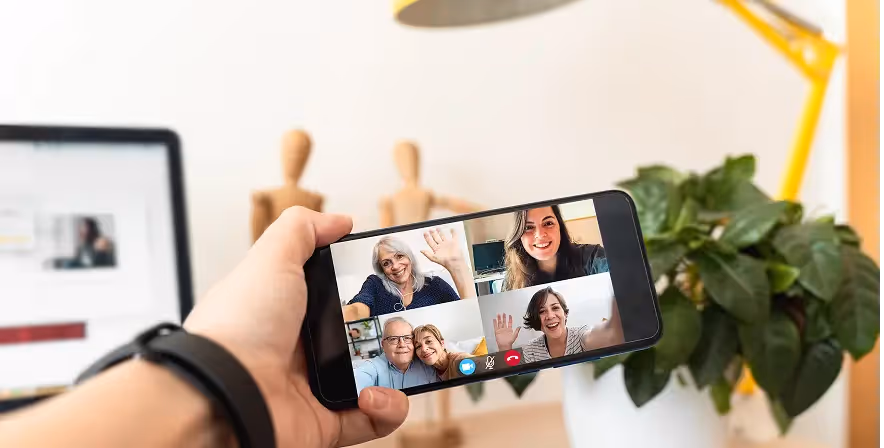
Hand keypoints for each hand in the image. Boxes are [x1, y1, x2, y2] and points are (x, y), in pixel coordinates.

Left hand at [183, 207, 408, 447]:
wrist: (221, 394)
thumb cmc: (238, 326)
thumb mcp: (271, 258)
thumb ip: (303, 231)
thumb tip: (339, 221)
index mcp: (287, 311)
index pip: (336, 295)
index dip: (364, 288)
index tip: (390, 282)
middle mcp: (300, 349)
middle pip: (361, 335)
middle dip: (391, 328)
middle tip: (408, 321)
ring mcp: (315, 387)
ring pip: (375, 376)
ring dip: (396, 368)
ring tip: (398, 358)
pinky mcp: (326, 423)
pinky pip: (373, 419)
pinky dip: (386, 408)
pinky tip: (375, 394)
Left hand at [420, 227, 465, 269]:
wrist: (454, 262)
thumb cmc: (445, 262)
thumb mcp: (433, 258)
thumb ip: (427, 254)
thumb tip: (421, 251)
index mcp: (436, 249)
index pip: (430, 242)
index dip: (427, 237)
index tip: (425, 233)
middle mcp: (442, 246)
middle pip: (436, 238)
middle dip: (433, 233)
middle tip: (431, 229)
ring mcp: (447, 244)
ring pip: (443, 236)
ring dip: (441, 232)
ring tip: (438, 228)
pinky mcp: (454, 243)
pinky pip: (454, 236)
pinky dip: (453, 232)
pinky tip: (452, 230)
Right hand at [492, 313, 520, 350]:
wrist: (504, 345)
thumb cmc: (509, 342)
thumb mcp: (515, 335)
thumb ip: (517, 330)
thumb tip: (520, 327)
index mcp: (509, 330)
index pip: (509, 323)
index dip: (510, 319)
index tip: (510, 315)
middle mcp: (505, 329)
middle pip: (504, 322)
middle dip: (504, 317)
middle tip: (503, 313)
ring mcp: (500, 330)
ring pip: (500, 323)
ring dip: (499, 319)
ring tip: (498, 314)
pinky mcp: (497, 332)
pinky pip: (495, 326)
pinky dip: (495, 323)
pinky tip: (494, 319)